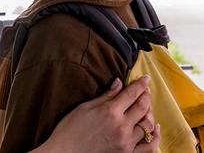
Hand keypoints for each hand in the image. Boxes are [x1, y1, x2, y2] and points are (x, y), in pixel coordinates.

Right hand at [32, 76, 159, 152]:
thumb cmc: (70, 129)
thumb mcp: (84, 108)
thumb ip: (105, 96)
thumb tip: (118, 83)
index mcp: (110, 112)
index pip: (131, 94)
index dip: (140, 84)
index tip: (145, 78)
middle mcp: (122, 126)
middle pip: (143, 107)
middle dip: (146, 96)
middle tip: (146, 89)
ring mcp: (127, 142)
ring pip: (147, 125)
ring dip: (150, 113)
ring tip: (147, 106)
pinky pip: (149, 146)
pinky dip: (155, 136)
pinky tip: (155, 128)